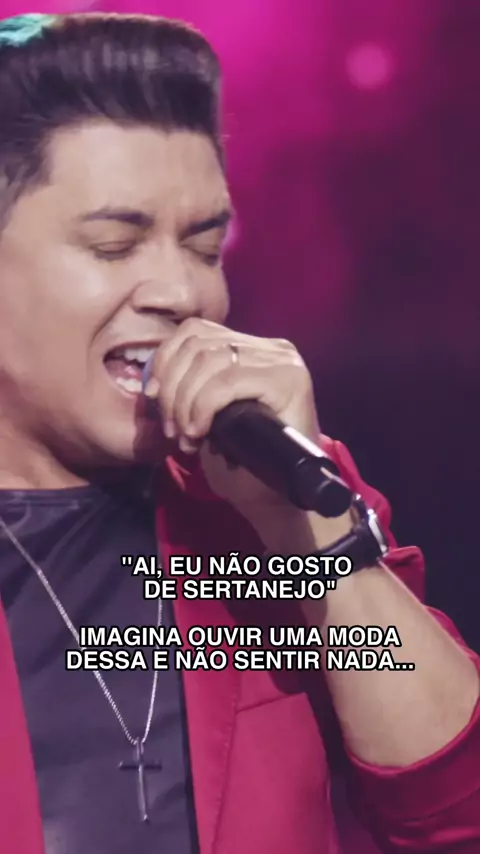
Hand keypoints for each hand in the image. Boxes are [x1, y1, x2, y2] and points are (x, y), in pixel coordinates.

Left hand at [145, 318, 321, 533]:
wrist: (281, 497)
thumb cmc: (244, 461)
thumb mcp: (209, 415)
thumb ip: (190, 387)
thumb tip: (153, 380)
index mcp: (252, 348)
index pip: (195, 332)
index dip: (165, 360)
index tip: (152, 397)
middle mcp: (271, 348)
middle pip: (198, 346)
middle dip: (172, 388)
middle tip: (171, 428)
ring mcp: (283, 362)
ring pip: (210, 362)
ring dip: (186, 402)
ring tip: (186, 436)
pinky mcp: (289, 381)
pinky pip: (228, 383)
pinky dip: (204, 407)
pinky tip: (199, 431)